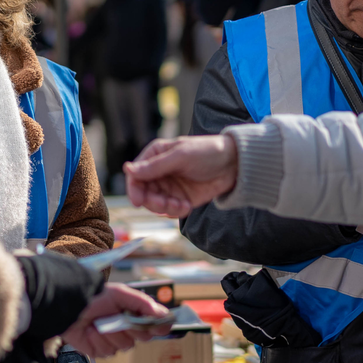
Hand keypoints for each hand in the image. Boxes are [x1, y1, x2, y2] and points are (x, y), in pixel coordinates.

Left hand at [62, 283, 172, 357]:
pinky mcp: (101, 350)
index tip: (158, 325)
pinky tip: (91, 331)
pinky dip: (98, 340)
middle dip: (131, 327)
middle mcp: (127, 327)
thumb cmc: (95, 296)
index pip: (156, 324)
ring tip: (100, 322)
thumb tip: (162, 314)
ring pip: (125, 346)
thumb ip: (143, 303)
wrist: (70, 306)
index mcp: (135, 313)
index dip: (158, 326)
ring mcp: (114, 340)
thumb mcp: (120, 294)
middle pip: (143, 337)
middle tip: (120, 318)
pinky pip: (107, 352)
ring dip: (111, 333)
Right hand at [123, 135, 237, 216]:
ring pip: (156, 204)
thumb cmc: (207, 151)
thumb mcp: (181, 156)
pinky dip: (176, 211)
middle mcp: (159, 172)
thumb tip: (128, 169)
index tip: (137, 200)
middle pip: (143, 193)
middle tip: (166, 204)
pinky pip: (171, 210)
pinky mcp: (181, 199)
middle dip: (153, 201)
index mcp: (155, 156)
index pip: (135, 175)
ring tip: (181, 205)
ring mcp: (170, 187)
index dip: (134, 189)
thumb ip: (155, 166)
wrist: (234, 164)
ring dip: (165, 208)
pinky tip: (188, 206)